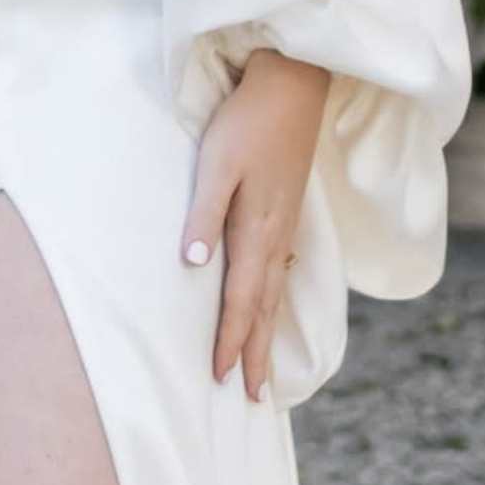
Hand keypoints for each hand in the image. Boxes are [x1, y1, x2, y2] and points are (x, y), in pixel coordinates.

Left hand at [181, 46, 330, 399]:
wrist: (293, 86)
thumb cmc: (246, 122)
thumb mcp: (215, 165)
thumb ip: (202, 215)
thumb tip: (192, 267)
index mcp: (255, 230)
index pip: (240, 300)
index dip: (231, 340)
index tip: (223, 379)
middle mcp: (275, 236)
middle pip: (264, 308)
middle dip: (256, 353)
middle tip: (254, 398)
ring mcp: (286, 225)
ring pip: (276, 294)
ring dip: (268, 334)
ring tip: (266, 370)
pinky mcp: (288, 211)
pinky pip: (283, 273)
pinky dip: (277, 302)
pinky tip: (274, 306)